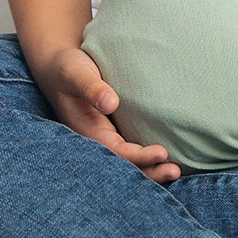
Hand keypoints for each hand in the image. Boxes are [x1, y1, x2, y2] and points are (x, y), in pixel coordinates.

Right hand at [28, 45, 180, 181]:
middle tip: (174, 171)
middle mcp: (98, 137)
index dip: (139, 156)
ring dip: (152, 168)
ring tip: (175, 171)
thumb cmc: (67, 69)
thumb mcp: (75, 74)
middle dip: (149, 171)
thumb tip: (111, 104)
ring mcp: (107, 134)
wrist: (61, 66)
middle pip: (125, 163)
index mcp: (87, 131)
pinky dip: (149, 156)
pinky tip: (169, 158)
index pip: (116, 151)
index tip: (162, 152)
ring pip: (130, 159)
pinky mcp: (115, 128)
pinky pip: (132, 146)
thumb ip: (90, 88)